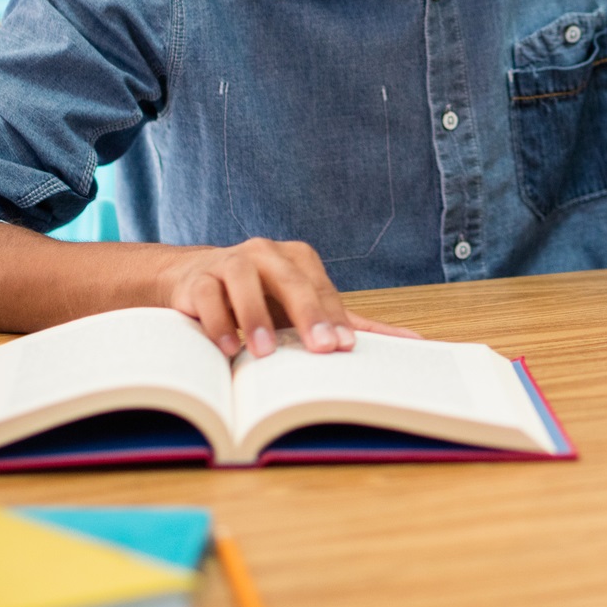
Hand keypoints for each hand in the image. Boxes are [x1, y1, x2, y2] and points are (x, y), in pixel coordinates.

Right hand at [154, 238, 419, 357]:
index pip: (320, 289)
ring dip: (255, 316)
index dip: (333, 318)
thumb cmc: (260, 298)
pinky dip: (218, 321)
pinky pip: (208, 296)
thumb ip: (351, 324)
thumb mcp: (303, 308)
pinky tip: (228, 348)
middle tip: (322, 349)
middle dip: (308, 314)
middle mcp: (264, 253)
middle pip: (290, 279)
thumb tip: (413, 342)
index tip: (345, 348)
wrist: (194, 281)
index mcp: (295, 259)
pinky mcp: (197, 280)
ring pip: (243, 280)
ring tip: (264, 352)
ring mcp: (228, 262)